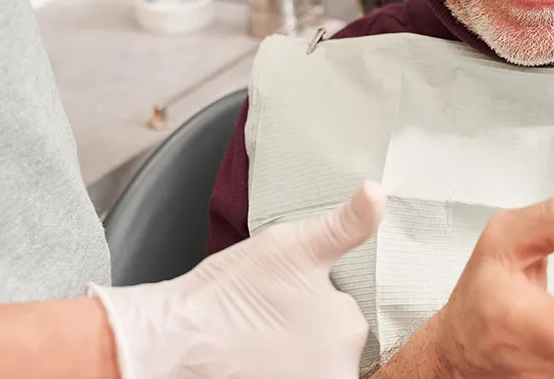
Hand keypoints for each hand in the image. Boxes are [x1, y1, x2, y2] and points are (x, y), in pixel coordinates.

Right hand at [90, 181, 385, 378]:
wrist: (175, 337)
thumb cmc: (234, 291)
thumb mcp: (295, 244)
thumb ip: (346, 225)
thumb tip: (378, 192)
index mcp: (349, 333)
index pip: (345, 309)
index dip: (313, 295)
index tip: (282, 292)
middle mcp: (338, 372)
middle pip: (332, 340)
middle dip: (306, 324)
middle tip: (268, 311)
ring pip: (311, 359)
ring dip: (292, 347)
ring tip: (257, 333)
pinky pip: (291, 371)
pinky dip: (279, 364)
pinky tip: (254, 353)